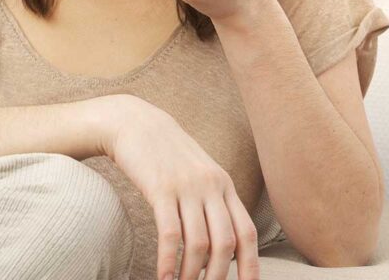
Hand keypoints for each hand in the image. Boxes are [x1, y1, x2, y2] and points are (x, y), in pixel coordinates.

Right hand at [97, 94, 259, 279]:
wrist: (137, 123)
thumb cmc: (167, 155)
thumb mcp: (198, 174)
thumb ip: (212, 203)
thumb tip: (220, 249)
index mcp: (224, 184)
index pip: (247, 232)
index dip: (251, 265)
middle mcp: (211, 185)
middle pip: (226, 243)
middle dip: (218, 278)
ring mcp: (187, 186)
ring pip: (199, 244)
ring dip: (191, 276)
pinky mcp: (161, 188)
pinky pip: (170, 234)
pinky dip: (168, 262)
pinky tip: (162, 277)